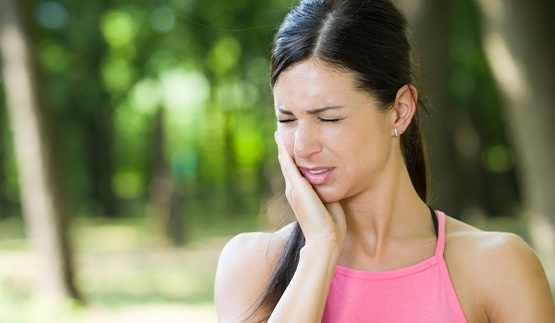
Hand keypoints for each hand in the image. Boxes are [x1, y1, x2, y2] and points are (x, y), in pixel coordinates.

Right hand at [275, 132, 345, 249]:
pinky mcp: (297, 187)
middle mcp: (293, 191)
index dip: (292, 160)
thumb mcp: (329, 204)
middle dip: (284, 151)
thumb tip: (332, 181)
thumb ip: (326, 192)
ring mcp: (293, 189)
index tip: (291, 148)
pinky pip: (288, 164)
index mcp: (301, 196)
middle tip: (279, 135)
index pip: (294, 173)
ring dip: (282, 148)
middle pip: (287, 166)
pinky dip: (284, 151)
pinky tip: (281, 140)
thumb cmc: (331, 227)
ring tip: (278, 135)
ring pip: (285, 163)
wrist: (325, 240)